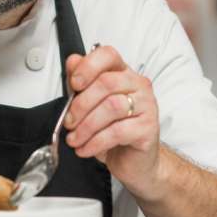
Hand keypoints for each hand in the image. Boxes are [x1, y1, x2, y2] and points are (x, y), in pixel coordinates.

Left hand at [63, 45, 161, 199]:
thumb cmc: (114, 131)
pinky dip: (95, 142)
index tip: (74, 84)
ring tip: (75, 139)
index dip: (88, 66)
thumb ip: (82, 83)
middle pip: (107, 83)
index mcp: (123, 73)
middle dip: (81, 104)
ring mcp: (147, 106)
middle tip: (68, 122)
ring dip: (86, 126)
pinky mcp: (148, 128)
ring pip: (112, 107)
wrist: (135, 162)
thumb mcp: (92, 106)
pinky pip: (117, 131)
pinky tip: (85, 148)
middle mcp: (138, 85)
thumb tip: (73, 62)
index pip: (108, 55)